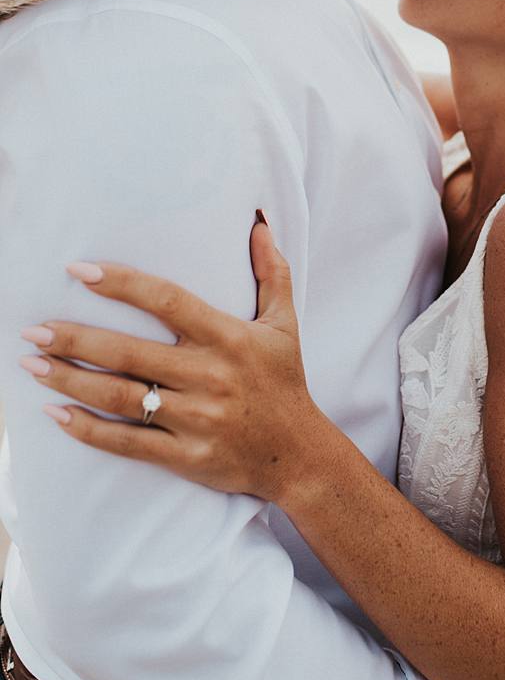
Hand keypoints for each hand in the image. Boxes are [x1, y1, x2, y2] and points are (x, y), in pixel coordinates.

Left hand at [19, 219, 319, 500]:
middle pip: (128, 353)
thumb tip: (259, 222)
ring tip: (31, 364)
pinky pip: (128, 442)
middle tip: (31, 328)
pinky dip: (87, 430)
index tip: (78, 271)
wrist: (298, 455)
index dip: (122, 284)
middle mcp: (210, 376)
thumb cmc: (285, 381)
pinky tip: (55, 413)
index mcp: (228, 338)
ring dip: (69, 380)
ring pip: (120, 397)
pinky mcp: (187, 456)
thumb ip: (272, 272)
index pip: (167, 301)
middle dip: (74, 339)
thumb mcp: (285, 324)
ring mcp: (197, 418)